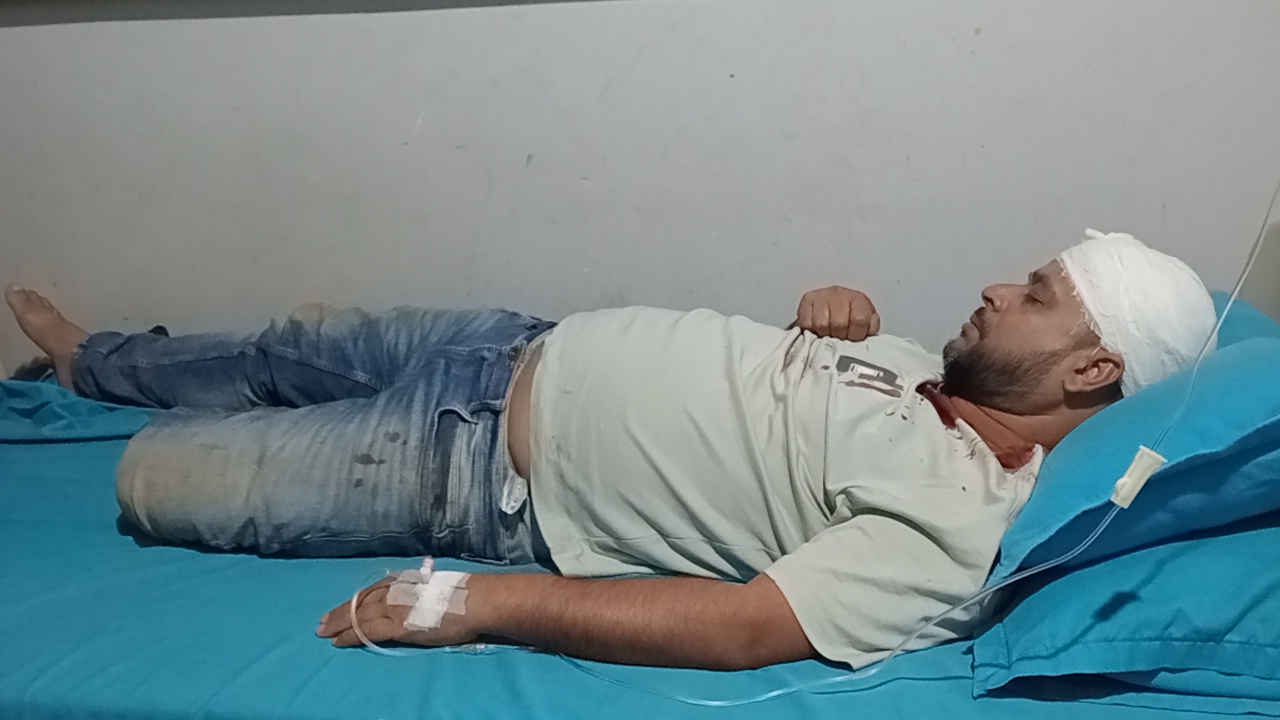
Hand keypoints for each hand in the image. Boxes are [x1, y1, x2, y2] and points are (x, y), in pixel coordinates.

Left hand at [316, 576, 478, 648]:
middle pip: (359, 602)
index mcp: (405, 580)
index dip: (355, 600)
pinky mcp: (397, 627)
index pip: (372, 591)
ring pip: (357, 616)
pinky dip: (349, 636)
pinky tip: (337, 641)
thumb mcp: (436, 584)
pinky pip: (366, 632)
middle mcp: (395, 591)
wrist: (476, 601)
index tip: (343, 606)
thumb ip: (420, 589)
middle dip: (339, 612)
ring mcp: (394, 608)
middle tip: (322, 622)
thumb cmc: (464, 594)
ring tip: (323, 632)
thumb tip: (416, 595)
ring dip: (338, 624)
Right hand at [793, 286, 880, 340]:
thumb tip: (868, 338)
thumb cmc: (850, 319)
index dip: (855, 334)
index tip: (852, 337)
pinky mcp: (807, 300)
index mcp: (858, 299)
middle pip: (839, 324)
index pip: (859, 319)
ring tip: (828, 333)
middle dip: (839, 336)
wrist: (831, 307)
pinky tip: (817, 329)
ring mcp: (822, 295)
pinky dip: (811, 330)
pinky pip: (807, 323)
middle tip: (839, 336)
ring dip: (825, 334)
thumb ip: (870, 329)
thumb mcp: (867, 323)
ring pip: (822, 325)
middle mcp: (840, 293)